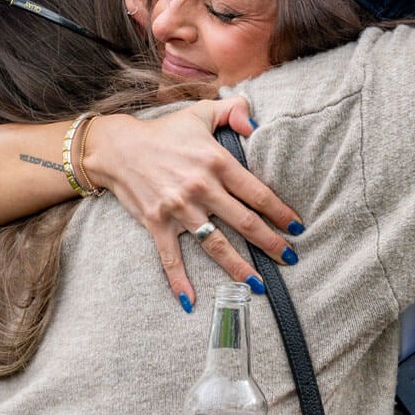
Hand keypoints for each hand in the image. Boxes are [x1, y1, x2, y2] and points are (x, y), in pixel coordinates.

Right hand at [85, 98, 303, 308]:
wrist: (117, 148)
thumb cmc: (164, 131)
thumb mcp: (200, 113)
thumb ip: (233, 112)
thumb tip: (256, 123)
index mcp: (216, 161)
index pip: (257, 192)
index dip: (280, 211)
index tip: (297, 227)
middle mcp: (201, 187)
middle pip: (244, 222)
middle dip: (270, 243)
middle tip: (290, 259)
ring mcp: (178, 208)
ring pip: (215, 244)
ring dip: (239, 267)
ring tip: (258, 285)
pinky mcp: (157, 223)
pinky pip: (170, 258)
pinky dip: (180, 281)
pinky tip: (191, 302)